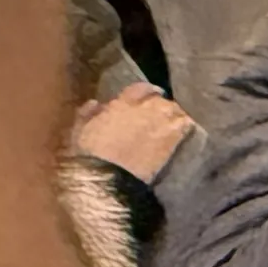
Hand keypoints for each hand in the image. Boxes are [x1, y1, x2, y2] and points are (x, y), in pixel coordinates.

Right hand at [73, 83, 194, 180]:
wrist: (111, 177)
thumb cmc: (91, 154)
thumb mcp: (81, 131)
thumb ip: (88, 114)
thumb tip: (95, 104)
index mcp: (124, 102)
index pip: (142, 88)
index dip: (146, 94)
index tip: (147, 101)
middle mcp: (147, 107)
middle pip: (162, 101)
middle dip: (160, 109)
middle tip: (158, 121)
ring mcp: (163, 121)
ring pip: (177, 112)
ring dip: (174, 118)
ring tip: (171, 130)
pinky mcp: (175, 138)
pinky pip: (186, 127)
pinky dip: (185, 129)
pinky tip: (183, 136)